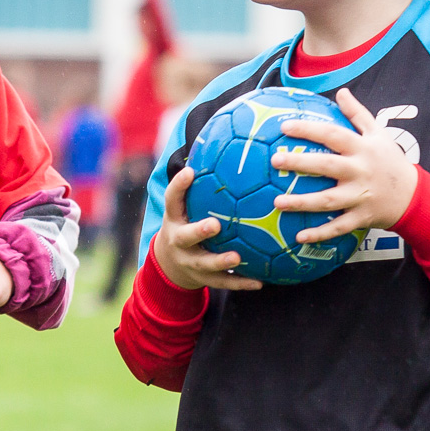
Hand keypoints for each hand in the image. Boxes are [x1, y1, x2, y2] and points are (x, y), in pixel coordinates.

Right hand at [151, 166, 262, 291]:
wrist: (169, 265)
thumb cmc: (185, 224)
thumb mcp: (185, 206)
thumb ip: (201, 185)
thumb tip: (228, 148)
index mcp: (174, 219)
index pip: (172, 199)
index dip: (179, 186)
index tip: (190, 172)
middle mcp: (178, 240)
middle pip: (185, 236)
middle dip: (199, 231)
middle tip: (215, 224)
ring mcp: (189, 261)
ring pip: (204, 264)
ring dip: (220, 261)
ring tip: (238, 257)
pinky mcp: (202, 279)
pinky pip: (222, 282)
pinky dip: (240, 282)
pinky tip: (260, 282)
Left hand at [270, 87, 418, 242]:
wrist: (415, 196)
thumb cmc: (391, 162)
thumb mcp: (379, 134)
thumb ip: (358, 114)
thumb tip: (341, 92)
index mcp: (362, 149)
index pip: (333, 135)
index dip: (310, 129)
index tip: (285, 126)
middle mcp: (360, 171)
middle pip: (327, 166)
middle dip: (301, 163)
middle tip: (275, 160)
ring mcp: (361, 196)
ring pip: (329, 201)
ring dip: (302, 203)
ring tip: (277, 202)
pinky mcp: (362, 218)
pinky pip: (338, 227)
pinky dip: (320, 234)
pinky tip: (299, 237)